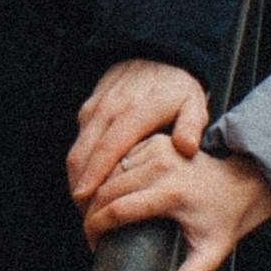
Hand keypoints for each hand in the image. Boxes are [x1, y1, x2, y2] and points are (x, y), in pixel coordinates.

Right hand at [68, 60, 209, 209]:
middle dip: (80, 187)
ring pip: (77, 150)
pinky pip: (79, 142)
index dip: (95, 175)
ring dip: (78, 179)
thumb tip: (186, 148)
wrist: (154, 54)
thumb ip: (192, 126)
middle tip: (88, 216)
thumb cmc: (176, 86)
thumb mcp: (194, 103)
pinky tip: (91, 185)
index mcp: (135, 112)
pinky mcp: (88, 110)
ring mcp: (95, 109)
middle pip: (83, 154)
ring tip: (88, 207)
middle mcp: (109, 110)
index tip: (86, 199)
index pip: (108, 148)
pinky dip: (81, 166)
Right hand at [83, 138, 270, 270]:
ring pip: (110, 172)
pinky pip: (121, 159)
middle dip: (90, 213)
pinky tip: (106, 194)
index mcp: (172, 193)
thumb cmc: (224, 220)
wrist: (243, 183)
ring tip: (94, 216)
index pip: (117, 209)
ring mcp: (159, 149)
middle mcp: (163, 166)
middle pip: (107, 189)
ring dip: (96, 192)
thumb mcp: (210, 253)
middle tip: (90, 234)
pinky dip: (109, 176)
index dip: (96, 228)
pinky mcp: (157, 142)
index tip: (93, 244)